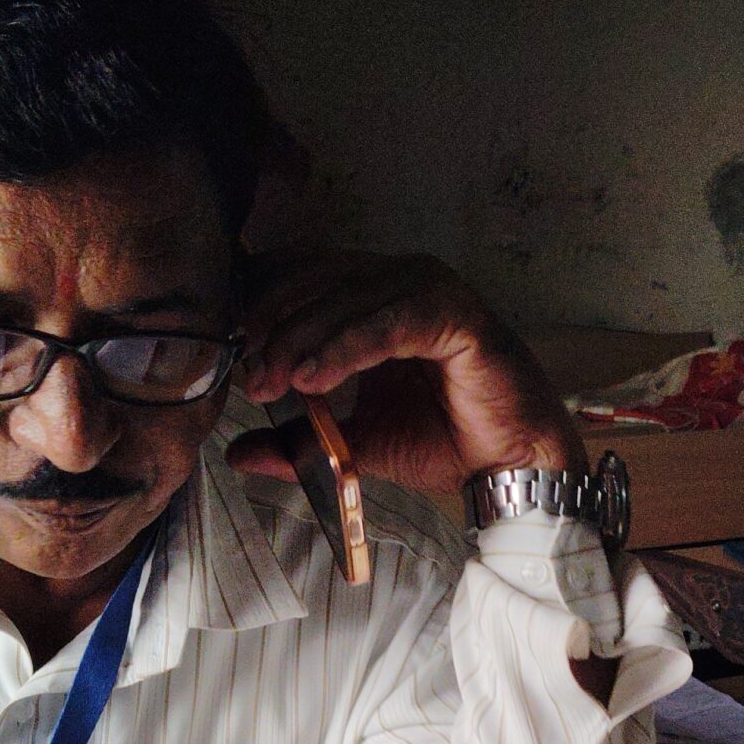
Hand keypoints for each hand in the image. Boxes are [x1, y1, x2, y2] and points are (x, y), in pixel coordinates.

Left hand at [227, 252, 582, 492]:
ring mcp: (430, 291)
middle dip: (272, 327)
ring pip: (346, 298)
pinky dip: (345, 347)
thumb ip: (297, 441)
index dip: (260, 307)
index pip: (299, 275)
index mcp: (372, 295)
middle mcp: (399, 280)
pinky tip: (315, 378)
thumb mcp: (352, 443)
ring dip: (302, 339)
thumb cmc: (444, 443)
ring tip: (273, 382)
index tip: (234, 358)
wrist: (508, 468)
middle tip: (250, 377)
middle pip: (314, 280)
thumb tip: (236, 453)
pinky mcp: (456, 315)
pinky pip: (388, 322)